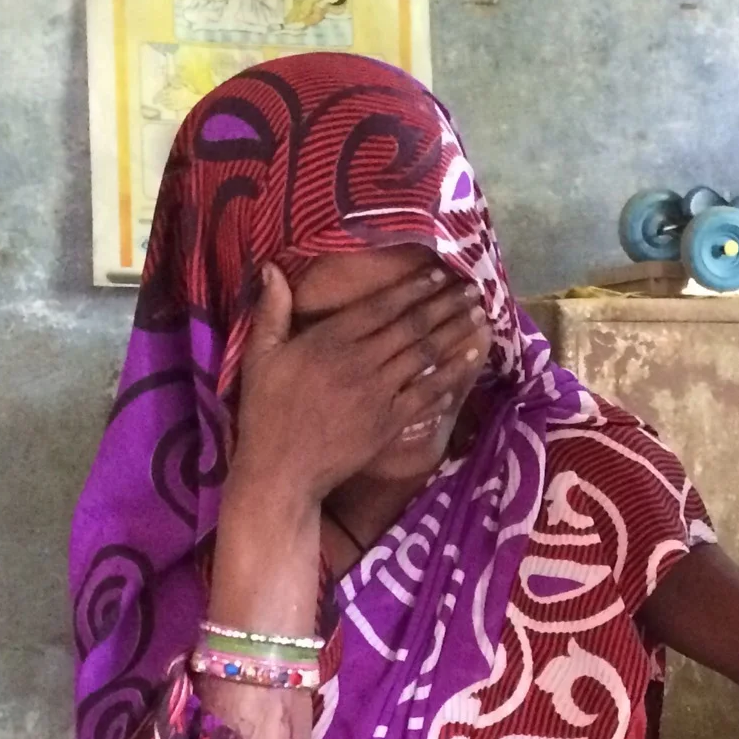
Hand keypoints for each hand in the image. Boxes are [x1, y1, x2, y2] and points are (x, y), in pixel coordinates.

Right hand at [230, 262, 491, 505]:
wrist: (282, 470)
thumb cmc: (266, 412)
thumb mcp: (259, 357)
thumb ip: (271, 311)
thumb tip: (272, 267)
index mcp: (329, 341)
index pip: (381, 307)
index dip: (414, 289)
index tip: (440, 275)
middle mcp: (360, 362)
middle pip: (411, 326)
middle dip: (445, 305)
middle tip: (472, 289)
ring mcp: (378, 394)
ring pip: (424, 355)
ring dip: (455, 333)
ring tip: (479, 317)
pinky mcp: (389, 423)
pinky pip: (426, 395)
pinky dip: (449, 377)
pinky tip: (468, 362)